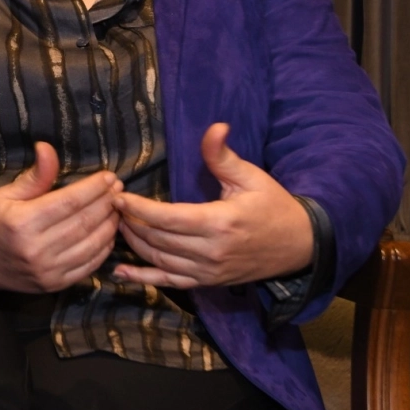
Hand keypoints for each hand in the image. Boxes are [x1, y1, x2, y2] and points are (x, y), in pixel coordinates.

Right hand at [0, 143, 121, 292]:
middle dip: (106, 203)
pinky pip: (87, 266)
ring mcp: (46, 271)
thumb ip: (34, 176)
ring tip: (117, 208)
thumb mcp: (6, 194)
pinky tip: (108, 233)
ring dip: (109, 225)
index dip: (93, 188)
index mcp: (22, 222)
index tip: (109, 177)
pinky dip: (103, 249)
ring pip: (91, 245)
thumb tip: (47, 148)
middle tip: (118, 189)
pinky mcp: (53, 285)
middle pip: (84, 222)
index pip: (69, 202)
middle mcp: (36, 249)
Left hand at [112, 123, 312, 288]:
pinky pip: (170, 283)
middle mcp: (210, 252)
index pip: (168, 218)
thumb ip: (223, 156)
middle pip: (158, 239)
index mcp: (219, 223)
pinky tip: (120, 271)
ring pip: (159, 260)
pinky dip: (144, 278)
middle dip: (130, 222)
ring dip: (134, 243)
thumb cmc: (273, 206)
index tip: (118, 196)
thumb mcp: (250, 177)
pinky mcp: (208, 282)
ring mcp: (208, 271)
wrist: (299, 246)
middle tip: (110, 206)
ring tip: (115, 225)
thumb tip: (215, 127)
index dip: (139, 208)